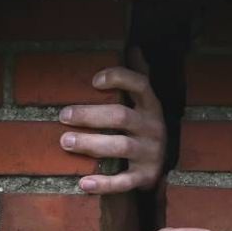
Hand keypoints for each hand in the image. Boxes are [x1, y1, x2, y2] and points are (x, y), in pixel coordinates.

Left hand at [58, 47, 165, 194]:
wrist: (168, 164)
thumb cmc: (145, 126)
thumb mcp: (146, 102)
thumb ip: (139, 75)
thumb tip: (134, 47)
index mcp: (151, 106)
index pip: (140, 85)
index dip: (119, 79)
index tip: (94, 81)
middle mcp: (153, 127)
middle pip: (121, 117)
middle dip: (91, 115)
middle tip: (63, 116)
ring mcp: (150, 153)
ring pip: (120, 147)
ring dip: (92, 144)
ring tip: (65, 141)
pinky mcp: (145, 176)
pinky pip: (124, 181)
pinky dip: (105, 184)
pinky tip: (83, 183)